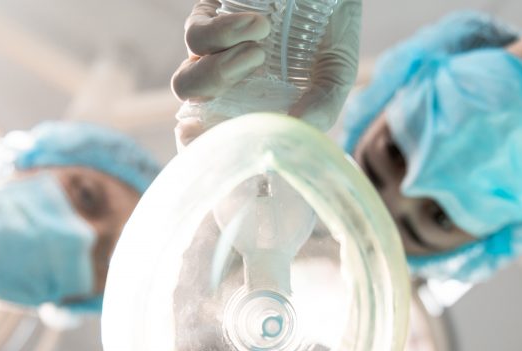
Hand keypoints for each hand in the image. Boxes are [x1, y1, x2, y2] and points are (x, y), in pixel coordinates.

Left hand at [172, 0, 360, 146]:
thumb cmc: (330, 32)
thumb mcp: (335, 75)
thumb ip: (321, 106)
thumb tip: (298, 129)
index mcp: (251, 109)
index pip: (213, 144)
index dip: (206, 158)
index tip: (224, 163)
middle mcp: (225, 87)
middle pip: (191, 122)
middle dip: (209, 120)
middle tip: (245, 108)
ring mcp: (212, 54)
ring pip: (186, 82)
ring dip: (220, 73)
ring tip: (259, 52)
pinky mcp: (207, 16)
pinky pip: (197, 37)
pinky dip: (224, 35)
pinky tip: (259, 25)